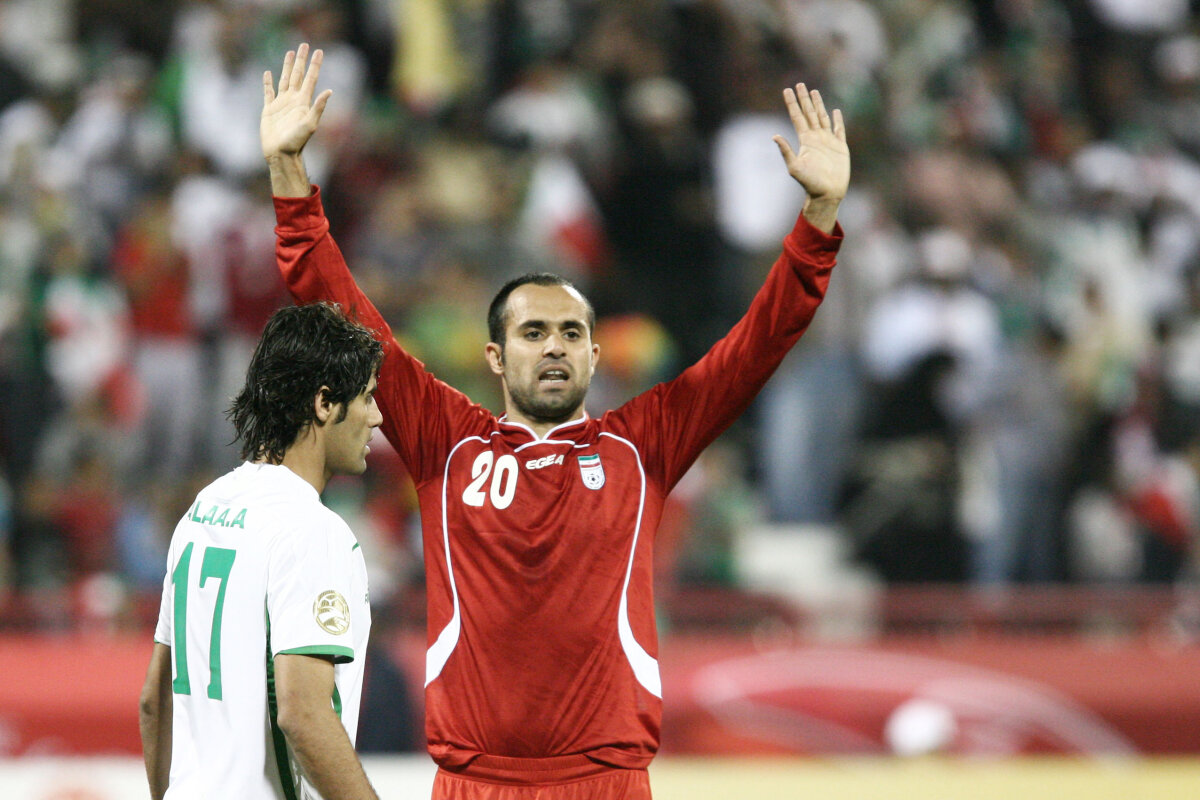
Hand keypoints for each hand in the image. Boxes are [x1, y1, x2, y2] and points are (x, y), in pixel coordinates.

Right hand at [261, 43, 331, 160]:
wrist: (281, 154)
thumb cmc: (297, 142)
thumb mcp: (310, 124)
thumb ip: (319, 107)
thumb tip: (329, 90)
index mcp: (303, 101)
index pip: (310, 78)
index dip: (315, 64)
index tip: (319, 51)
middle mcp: (293, 100)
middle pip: (298, 74)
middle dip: (301, 60)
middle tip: (304, 44)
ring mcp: (281, 103)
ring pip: (284, 79)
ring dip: (287, 66)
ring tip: (289, 53)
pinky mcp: (269, 109)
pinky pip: (268, 92)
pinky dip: (268, 82)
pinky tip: (268, 74)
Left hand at [773, 84, 849, 202]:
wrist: (827, 193)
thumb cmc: (810, 183)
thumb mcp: (794, 167)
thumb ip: (786, 151)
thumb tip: (774, 135)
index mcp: (805, 140)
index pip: (797, 116)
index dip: (792, 103)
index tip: (786, 90)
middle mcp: (815, 138)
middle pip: (809, 113)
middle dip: (804, 99)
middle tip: (799, 84)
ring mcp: (828, 141)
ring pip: (822, 117)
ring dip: (818, 104)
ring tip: (814, 91)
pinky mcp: (840, 146)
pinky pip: (839, 129)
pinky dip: (838, 120)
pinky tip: (836, 111)